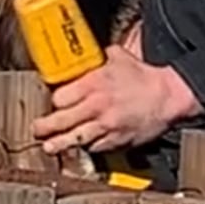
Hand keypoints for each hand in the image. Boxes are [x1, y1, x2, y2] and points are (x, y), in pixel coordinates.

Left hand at [34, 44, 199, 158]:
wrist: (168, 96)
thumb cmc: (145, 77)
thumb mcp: (119, 58)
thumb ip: (99, 59)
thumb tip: (88, 55)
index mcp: (94, 83)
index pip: (60, 97)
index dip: (54, 100)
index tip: (54, 102)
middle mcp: (96, 106)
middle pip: (61, 120)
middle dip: (45, 127)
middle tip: (37, 129)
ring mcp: (105, 126)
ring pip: (74, 139)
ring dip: (59, 144)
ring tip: (49, 147)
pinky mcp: (116, 140)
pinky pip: (95, 148)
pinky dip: (86, 148)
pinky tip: (79, 148)